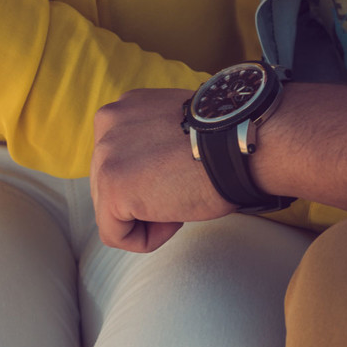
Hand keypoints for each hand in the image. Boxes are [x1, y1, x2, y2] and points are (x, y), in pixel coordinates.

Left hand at [91, 88, 233, 251]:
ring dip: (151, 216)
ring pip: (113, 212)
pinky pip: (116, 235)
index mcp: (124, 109)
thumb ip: (151, 140)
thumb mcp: (176, 128)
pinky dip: (148, 238)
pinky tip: (176, 216)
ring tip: (184, 196)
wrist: (241, 143)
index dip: (154, 179)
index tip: (184, 170)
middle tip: (187, 185)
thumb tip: (147, 172)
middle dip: (148, 198)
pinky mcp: (111, 188)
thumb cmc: (225, 140)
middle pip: (111, 186)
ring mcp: (104, 156)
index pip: (120, 161)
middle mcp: (107, 124)